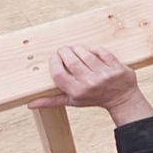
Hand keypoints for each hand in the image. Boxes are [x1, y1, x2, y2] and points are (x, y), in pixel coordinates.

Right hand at [29, 46, 152, 125]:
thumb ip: (52, 101)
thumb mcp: (73, 101)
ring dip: (77, 48)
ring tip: (74, 48)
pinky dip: (94, 49)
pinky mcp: (116, 67)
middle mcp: (90, 83)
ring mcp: (105, 75)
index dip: (54, 63)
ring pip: (86, 54)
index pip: (58, 74)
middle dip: (64, 52)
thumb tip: (30, 104)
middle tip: (63, 50)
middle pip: (71, 61)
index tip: (54, 58)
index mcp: (77, 92)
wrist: (122, 99)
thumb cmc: (94, 98)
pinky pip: (102, 52)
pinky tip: (90, 51)